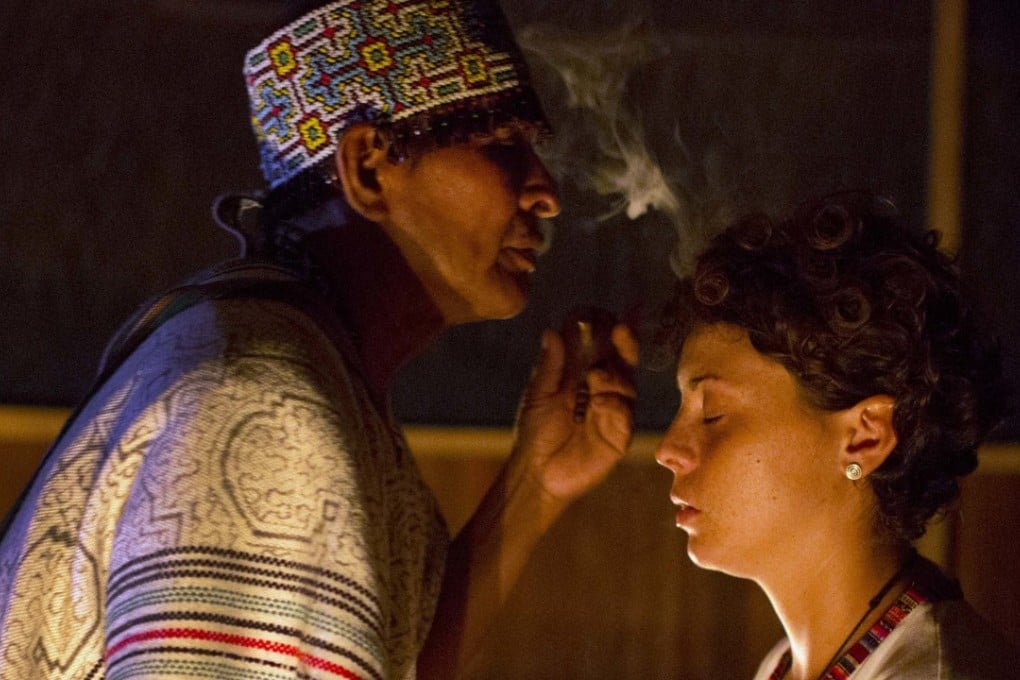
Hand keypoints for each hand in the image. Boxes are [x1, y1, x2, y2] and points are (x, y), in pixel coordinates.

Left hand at [509, 324, 637, 503]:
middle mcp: (603, 387)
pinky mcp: (619, 433)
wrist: (538, 473)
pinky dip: (614, 404)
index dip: (602, 328)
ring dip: (614, 375)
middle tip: (619, 329)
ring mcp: (614, 409)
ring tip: (596, 376)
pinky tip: (600, 403)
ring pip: (627, 383)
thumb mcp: (538, 395)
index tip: (600, 313)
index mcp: (582, 374)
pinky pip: (625, 413)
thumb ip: (549, 366)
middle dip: (624, 342)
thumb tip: (551, 331)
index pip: (599, 344)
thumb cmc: (536, 433)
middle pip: (622, 359)